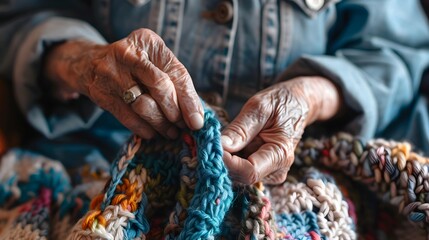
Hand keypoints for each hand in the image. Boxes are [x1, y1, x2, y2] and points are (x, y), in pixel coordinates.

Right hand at [44, 28, 203, 138]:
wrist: (89, 64)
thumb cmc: (135, 64)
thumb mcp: (155, 61)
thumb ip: (176, 81)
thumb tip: (196, 117)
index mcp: (148, 41)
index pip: (175, 73)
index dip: (189, 100)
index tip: (197, 122)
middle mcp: (128, 54)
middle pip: (160, 87)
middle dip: (175, 112)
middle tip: (183, 127)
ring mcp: (111, 73)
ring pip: (143, 106)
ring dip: (161, 124)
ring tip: (171, 132)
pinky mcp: (101, 94)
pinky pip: (128, 117)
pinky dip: (144, 129)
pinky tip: (153, 133)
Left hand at [221, 77, 340, 184]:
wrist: (298, 105)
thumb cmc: (281, 102)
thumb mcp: (260, 107)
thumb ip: (240, 129)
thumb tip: (221, 146)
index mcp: (280, 154)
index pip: (249, 171)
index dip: (228, 162)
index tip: (212, 145)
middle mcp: (277, 170)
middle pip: (241, 175)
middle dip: (222, 161)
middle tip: (208, 141)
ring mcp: (269, 172)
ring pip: (237, 174)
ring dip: (224, 159)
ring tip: (217, 139)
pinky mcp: (262, 170)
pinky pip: (239, 169)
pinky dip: (229, 158)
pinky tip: (227, 144)